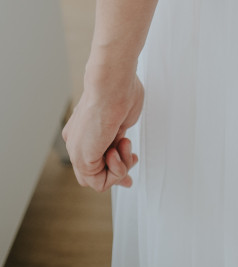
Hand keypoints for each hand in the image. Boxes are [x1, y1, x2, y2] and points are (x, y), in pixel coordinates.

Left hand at [62, 73, 143, 190]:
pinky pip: (100, 182)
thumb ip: (117, 135)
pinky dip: (116, 171)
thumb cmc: (121, 91)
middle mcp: (76, 142)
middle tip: (133, 159)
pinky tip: (117, 151)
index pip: (95, 158)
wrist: (112, 83)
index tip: (131, 161)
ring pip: (98, 180)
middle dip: (118, 171)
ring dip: (119, 168)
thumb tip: (120, 142)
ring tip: (124, 145)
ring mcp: (77, 151)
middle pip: (94, 172)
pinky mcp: (82, 159)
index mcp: (84, 130)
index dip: (114, 165)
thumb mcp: (122, 117)